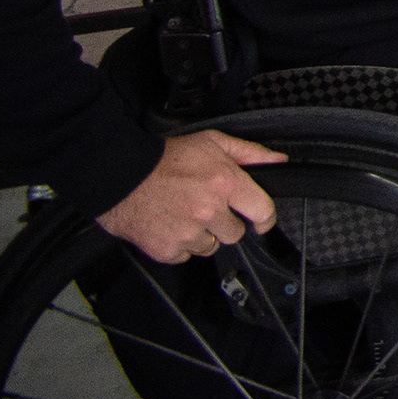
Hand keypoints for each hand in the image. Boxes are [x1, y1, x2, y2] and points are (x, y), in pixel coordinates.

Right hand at [99, 129, 284, 262]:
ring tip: (184, 214)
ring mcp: (187, 233)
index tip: (260, 221)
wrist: (120, 175)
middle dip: (224, 223)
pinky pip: (185, 255)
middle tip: (206, 207)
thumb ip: (249, 153)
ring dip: (201, 235)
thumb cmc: (165, 158)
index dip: (264, 219)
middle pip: (234, 233)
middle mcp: (208, 210)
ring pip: (209, 246)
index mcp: (224, 183)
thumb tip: (278, 161)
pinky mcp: (167, 250)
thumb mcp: (212, 143)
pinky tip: (170, 224)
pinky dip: (179, 244)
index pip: (262, 211)